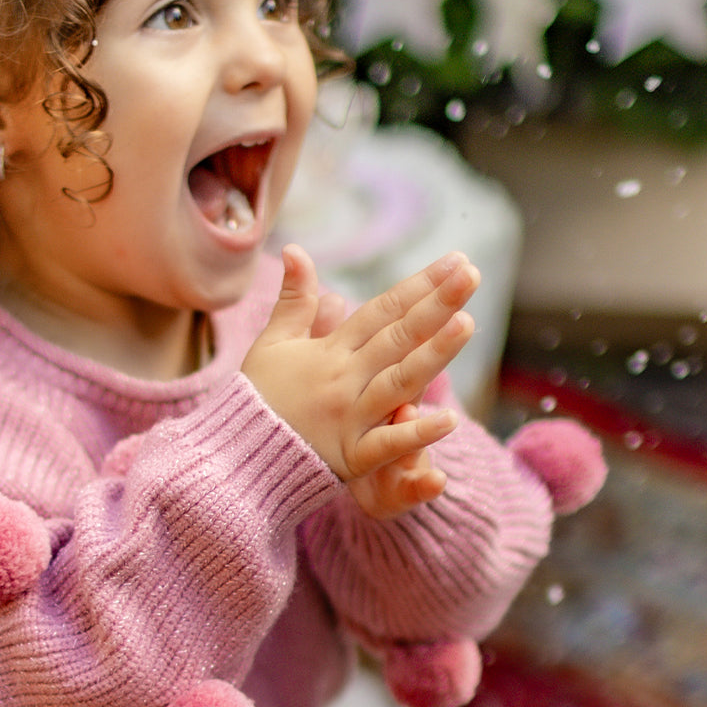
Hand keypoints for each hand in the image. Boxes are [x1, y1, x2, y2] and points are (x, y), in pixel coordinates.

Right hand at [242, 245, 477, 511]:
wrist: (236, 453)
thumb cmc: (259, 395)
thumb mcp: (273, 342)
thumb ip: (293, 299)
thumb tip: (296, 249)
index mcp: (330, 351)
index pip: (381, 311)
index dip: (418, 285)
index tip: (455, 262)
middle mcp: (344, 379)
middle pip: (396, 338)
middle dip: (436, 304)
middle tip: (470, 275)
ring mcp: (349, 418)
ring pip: (398, 381)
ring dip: (433, 354)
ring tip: (468, 323)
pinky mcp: (350, 457)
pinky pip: (386, 445)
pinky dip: (415, 433)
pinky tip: (449, 419)